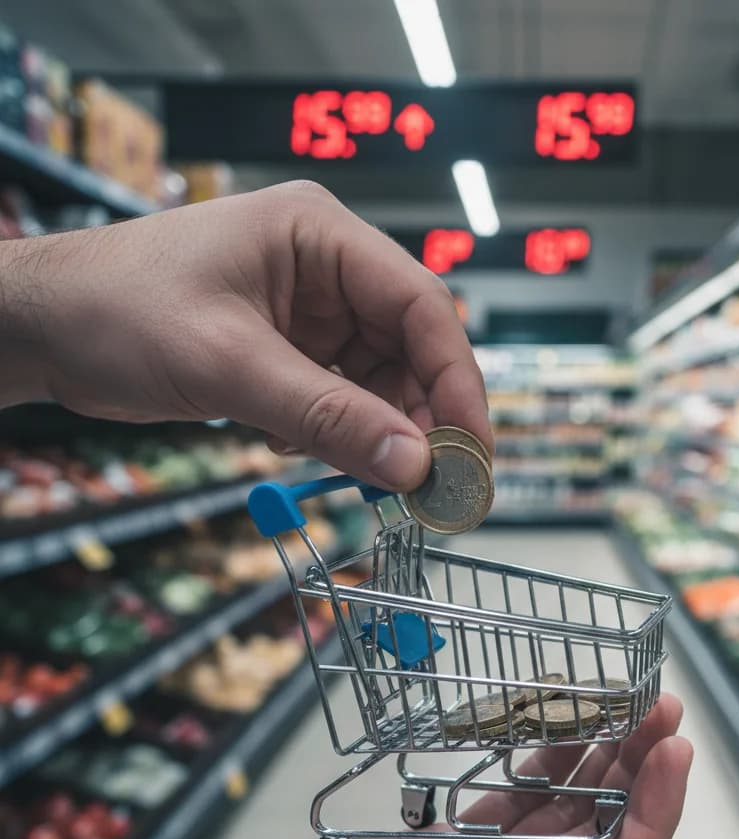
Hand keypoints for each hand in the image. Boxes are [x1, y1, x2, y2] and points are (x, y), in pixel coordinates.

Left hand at [0, 181, 489, 490]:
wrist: (45, 328)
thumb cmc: (116, 311)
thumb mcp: (230, 365)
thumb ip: (328, 417)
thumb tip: (412, 466)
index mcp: (321, 235)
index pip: (421, 306)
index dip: (456, 380)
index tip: (471, 448)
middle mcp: (327, 267)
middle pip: (410, 346)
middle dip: (421, 415)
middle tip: (430, 482)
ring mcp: (310, 309)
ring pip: (379, 377)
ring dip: (378, 430)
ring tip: (368, 477)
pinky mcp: (291, 346)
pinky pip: (342, 394)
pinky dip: (339, 430)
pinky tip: (302, 448)